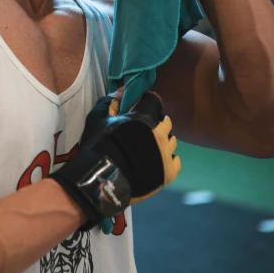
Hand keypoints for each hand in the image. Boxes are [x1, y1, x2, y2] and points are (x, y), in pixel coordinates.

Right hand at [50, 91, 180, 228]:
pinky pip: (176, 161)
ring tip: (150, 147)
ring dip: (162, 140)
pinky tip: (158, 160)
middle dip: (156, 122)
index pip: (154, 101)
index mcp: (144, 117)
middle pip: (166, 122)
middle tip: (143, 129)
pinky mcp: (168, 172)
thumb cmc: (99, 145)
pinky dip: (168, 159)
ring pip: (171, 141)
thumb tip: (119, 93)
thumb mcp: (97, 118)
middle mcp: (159, 133)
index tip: (139, 107)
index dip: (146, 102)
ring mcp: (165, 153)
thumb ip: (109, 102)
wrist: (102, 179)